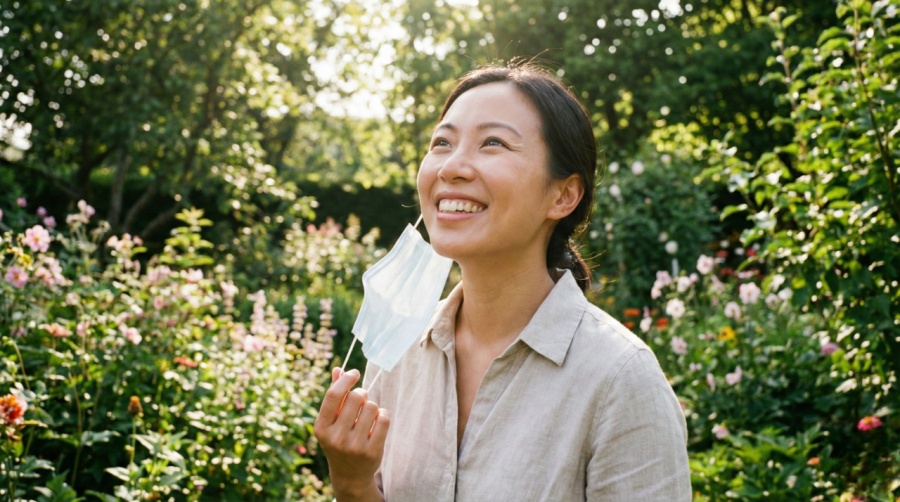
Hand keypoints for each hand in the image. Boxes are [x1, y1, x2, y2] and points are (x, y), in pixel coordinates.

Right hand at [314, 367, 388, 501]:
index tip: (355, 373)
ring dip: (373, 407)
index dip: (346, 380)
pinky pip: (384, 418)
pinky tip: (378, 423)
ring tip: (367, 416)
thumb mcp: (332, 421)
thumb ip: (335, 396)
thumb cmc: (340, 439)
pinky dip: (383, 415)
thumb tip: (338, 370)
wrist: (350, 474)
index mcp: (321, 428)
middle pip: (356, 397)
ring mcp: (354, 446)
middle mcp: (336, 438)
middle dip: (362, 394)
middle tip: (362, 400)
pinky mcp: (372, 451)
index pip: (333, 395)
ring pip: (372, 406)